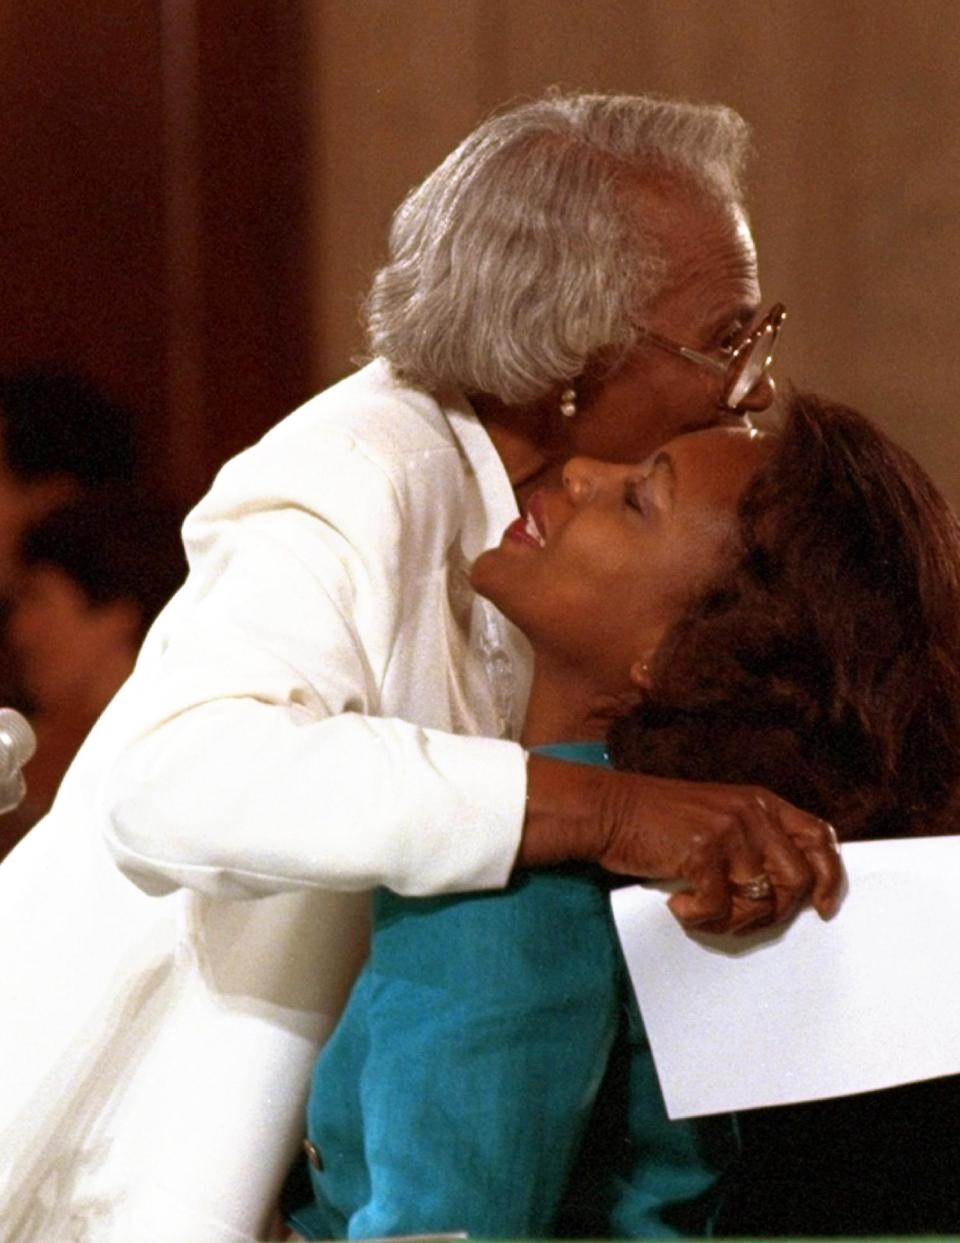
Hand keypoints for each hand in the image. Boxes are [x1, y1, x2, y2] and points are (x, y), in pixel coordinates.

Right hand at [521, 757, 841, 934]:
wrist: (608, 810)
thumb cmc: (657, 821)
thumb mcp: (718, 818)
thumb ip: (755, 841)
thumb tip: (789, 890)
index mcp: (760, 802)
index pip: (819, 837)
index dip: (830, 876)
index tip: (824, 907)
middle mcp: (751, 812)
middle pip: (797, 879)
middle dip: (774, 911)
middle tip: (738, 918)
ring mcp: (729, 830)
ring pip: (761, 900)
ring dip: (733, 919)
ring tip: (703, 910)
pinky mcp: (702, 851)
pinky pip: (719, 907)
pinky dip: (697, 917)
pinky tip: (677, 904)